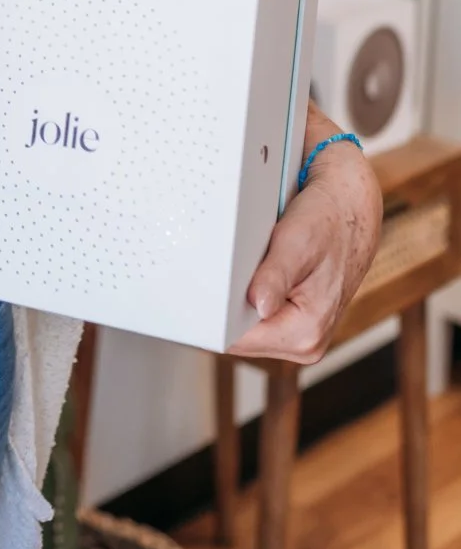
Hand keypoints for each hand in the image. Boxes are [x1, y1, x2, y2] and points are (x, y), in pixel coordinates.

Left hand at [228, 117, 381, 362]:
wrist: (351, 207)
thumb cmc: (329, 220)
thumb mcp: (298, 242)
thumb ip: (275, 276)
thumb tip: (258, 305)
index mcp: (306, 333)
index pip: (240, 340)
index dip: (215, 317)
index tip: (197, 293)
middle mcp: (305, 341)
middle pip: (240, 334)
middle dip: (226, 305)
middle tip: (221, 270)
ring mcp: (299, 332)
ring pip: (246, 324)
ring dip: (236, 298)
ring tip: (246, 265)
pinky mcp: (293, 317)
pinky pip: (256, 313)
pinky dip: (246, 292)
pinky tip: (253, 270)